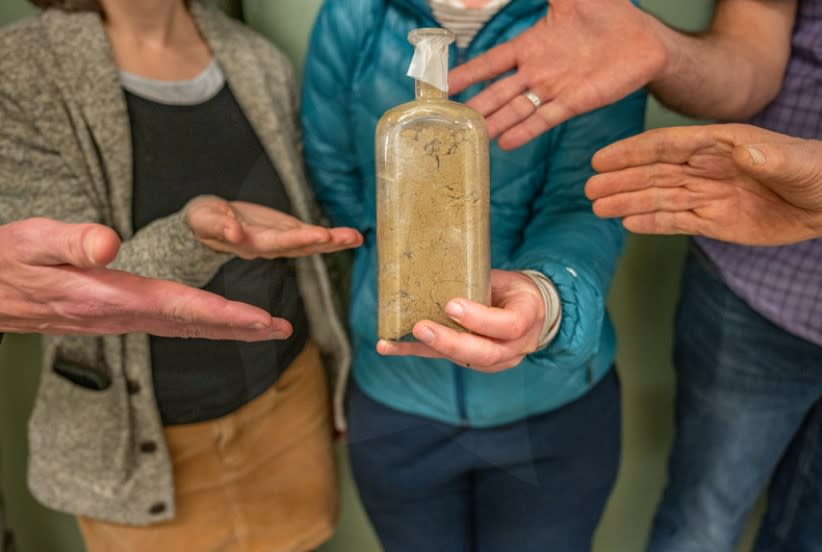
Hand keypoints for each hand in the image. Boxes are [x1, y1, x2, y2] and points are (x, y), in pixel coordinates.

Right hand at [0, 218, 291, 338]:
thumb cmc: (7, 264)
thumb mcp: (31, 242)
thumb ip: (71, 242)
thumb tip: (108, 243)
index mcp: (109, 297)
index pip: (181, 306)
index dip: (226, 313)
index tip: (263, 319)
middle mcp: (120, 315)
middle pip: (194, 323)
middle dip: (241, 327)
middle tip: (282, 329)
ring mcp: (119, 320)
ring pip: (185, 327)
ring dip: (227, 328)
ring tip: (264, 328)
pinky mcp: (114, 316)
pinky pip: (170, 323)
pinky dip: (202, 323)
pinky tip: (215, 322)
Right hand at [186, 196, 362, 258]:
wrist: (208, 224)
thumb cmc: (204, 221)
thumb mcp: (204, 220)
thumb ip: (219, 227)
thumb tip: (234, 232)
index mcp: (251, 244)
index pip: (277, 242)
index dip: (298, 239)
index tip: (319, 234)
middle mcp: (270, 246)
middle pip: (301, 246)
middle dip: (325, 241)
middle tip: (349, 237)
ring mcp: (281, 241)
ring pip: (311, 243)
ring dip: (335, 241)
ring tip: (357, 237)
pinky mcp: (287, 233)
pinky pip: (313, 236)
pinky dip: (333, 237)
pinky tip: (354, 237)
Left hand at [376, 270, 544, 372]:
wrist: (531, 314)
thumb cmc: (516, 292)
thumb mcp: (509, 281)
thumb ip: (481, 283)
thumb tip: (437, 264)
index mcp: (526, 319)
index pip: (507, 325)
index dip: (479, 318)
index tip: (451, 305)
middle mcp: (513, 347)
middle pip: (483, 353)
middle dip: (450, 342)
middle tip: (421, 327)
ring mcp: (494, 360)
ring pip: (462, 360)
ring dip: (428, 348)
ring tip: (394, 341)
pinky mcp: (471, 362)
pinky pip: (441, 358)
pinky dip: (412, 351)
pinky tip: (387, 347)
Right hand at [448, 0, 664, 149]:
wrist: (644, 40)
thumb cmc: (609, 13)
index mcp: (531, 45)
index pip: (491, 62)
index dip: (467, 73)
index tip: (441, 85)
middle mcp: (537, 71)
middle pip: (498, 92)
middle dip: (474, 107)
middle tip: (448, 123)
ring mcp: (554, 89)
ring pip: (516, 110)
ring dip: (494, 124)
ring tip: (471, 139)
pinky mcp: (574, 104)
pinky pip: (544, 119)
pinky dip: (525, 131)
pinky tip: (505, 144)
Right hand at [585, 124, 821, 245]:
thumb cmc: (817, 173)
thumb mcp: (798, 162)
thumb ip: (770, 157)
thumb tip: (746, 152)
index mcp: (720, 146)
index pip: (668, 146)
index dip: (633, 152)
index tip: (602, 159)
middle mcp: (707, 168)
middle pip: (655, 173)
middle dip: (621, 180)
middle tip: (589, 189)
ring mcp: (708, 195)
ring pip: (659, 197)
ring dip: (628, 201)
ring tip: (597, 207)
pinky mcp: (713, 221)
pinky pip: (676, 221)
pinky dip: (652, 222)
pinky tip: (628, 222)